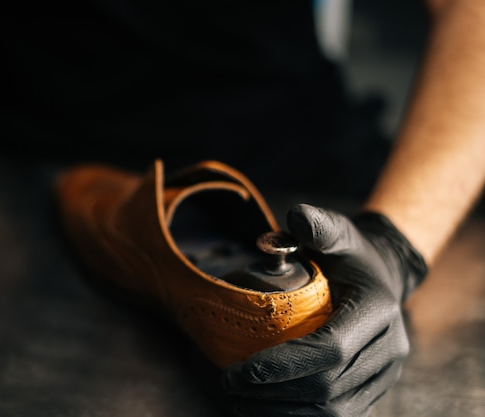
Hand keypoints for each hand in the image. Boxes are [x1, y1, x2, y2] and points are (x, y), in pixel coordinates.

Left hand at [221, 204, 426, 416]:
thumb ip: (318, 226)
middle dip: (273, 394)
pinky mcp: (373, 389)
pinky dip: (298, 416)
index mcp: (378, 311)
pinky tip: (264, 409)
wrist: (380, 277)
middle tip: (229, 388)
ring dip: (283, 413)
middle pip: (328, 388)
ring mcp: (384, 375)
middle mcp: (389, 350)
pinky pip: (337, 415)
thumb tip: (295, 217)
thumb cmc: (349, 256)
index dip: (282, 365)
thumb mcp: (337, 232)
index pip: (330, 350)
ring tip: (240, 404)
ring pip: (334, 411)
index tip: (238, 372)